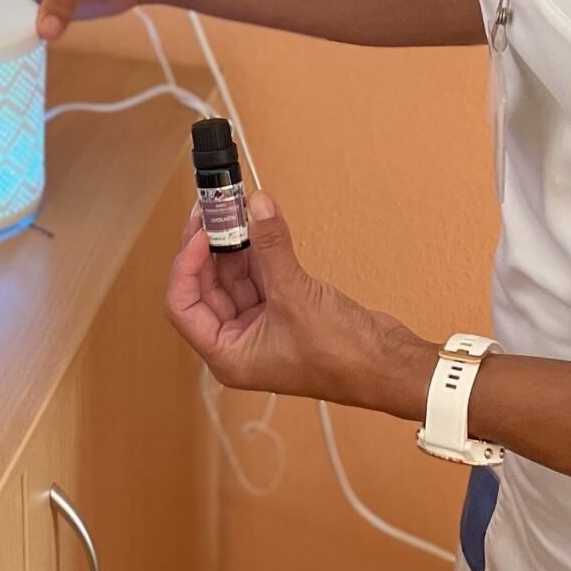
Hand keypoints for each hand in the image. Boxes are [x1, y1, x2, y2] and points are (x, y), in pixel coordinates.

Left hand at [163, 192, 429, 414]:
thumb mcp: (296, 296)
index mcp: (228, 355)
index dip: (185, 266)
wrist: (387, 365)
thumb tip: (256, 206)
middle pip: (205, 287)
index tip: (200, 233)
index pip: (183, 306)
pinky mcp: (282, 310)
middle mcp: (238, 342)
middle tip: (213, 209)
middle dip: (207, 247)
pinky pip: (257, 275)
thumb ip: (271, 247)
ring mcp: (260, 326)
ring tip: (234, 208)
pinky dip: (256, 250)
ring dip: (232, 244)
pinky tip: (256, 224)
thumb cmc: (343, 357)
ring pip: (232, 278)